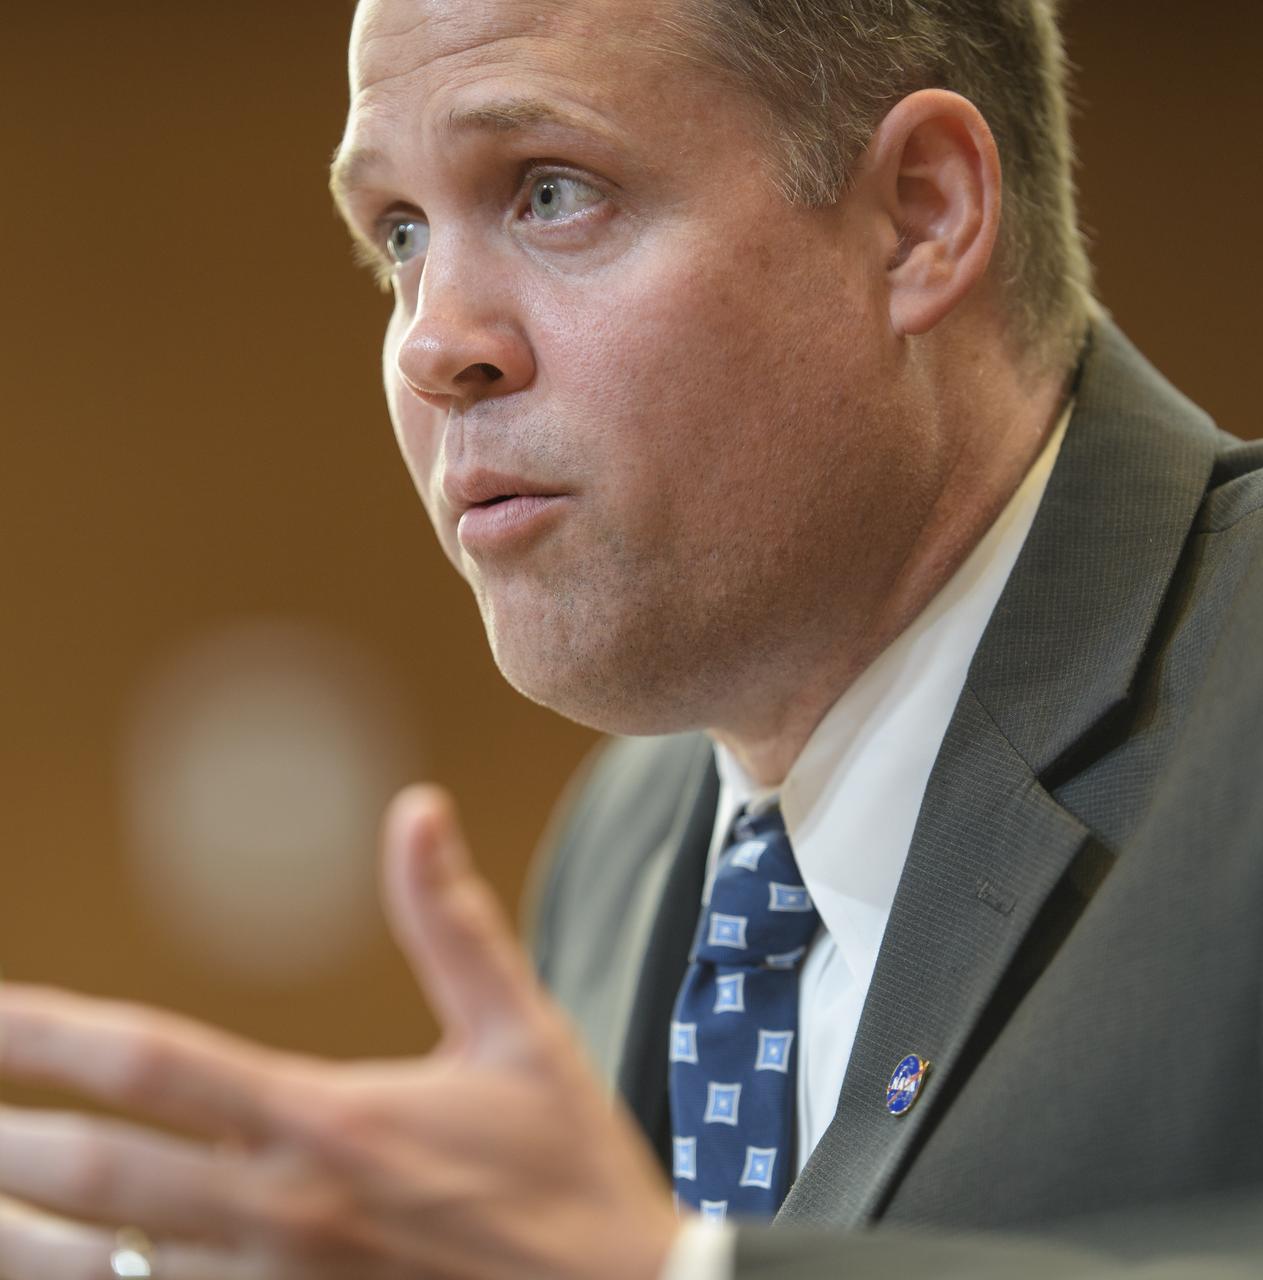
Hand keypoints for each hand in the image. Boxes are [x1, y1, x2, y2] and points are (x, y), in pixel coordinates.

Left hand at [0, 786, 681, 1279]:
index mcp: (332, 1123)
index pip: (154, 1064)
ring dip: (16, 1236)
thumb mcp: (522, 1032)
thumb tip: (417, 809)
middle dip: (1, 1141)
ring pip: (98, 1274)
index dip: (45, 1031)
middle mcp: (283, 1216)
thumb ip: (453, 922)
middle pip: (93, 1177)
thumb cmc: (569, 1172)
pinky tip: (60, 1270)